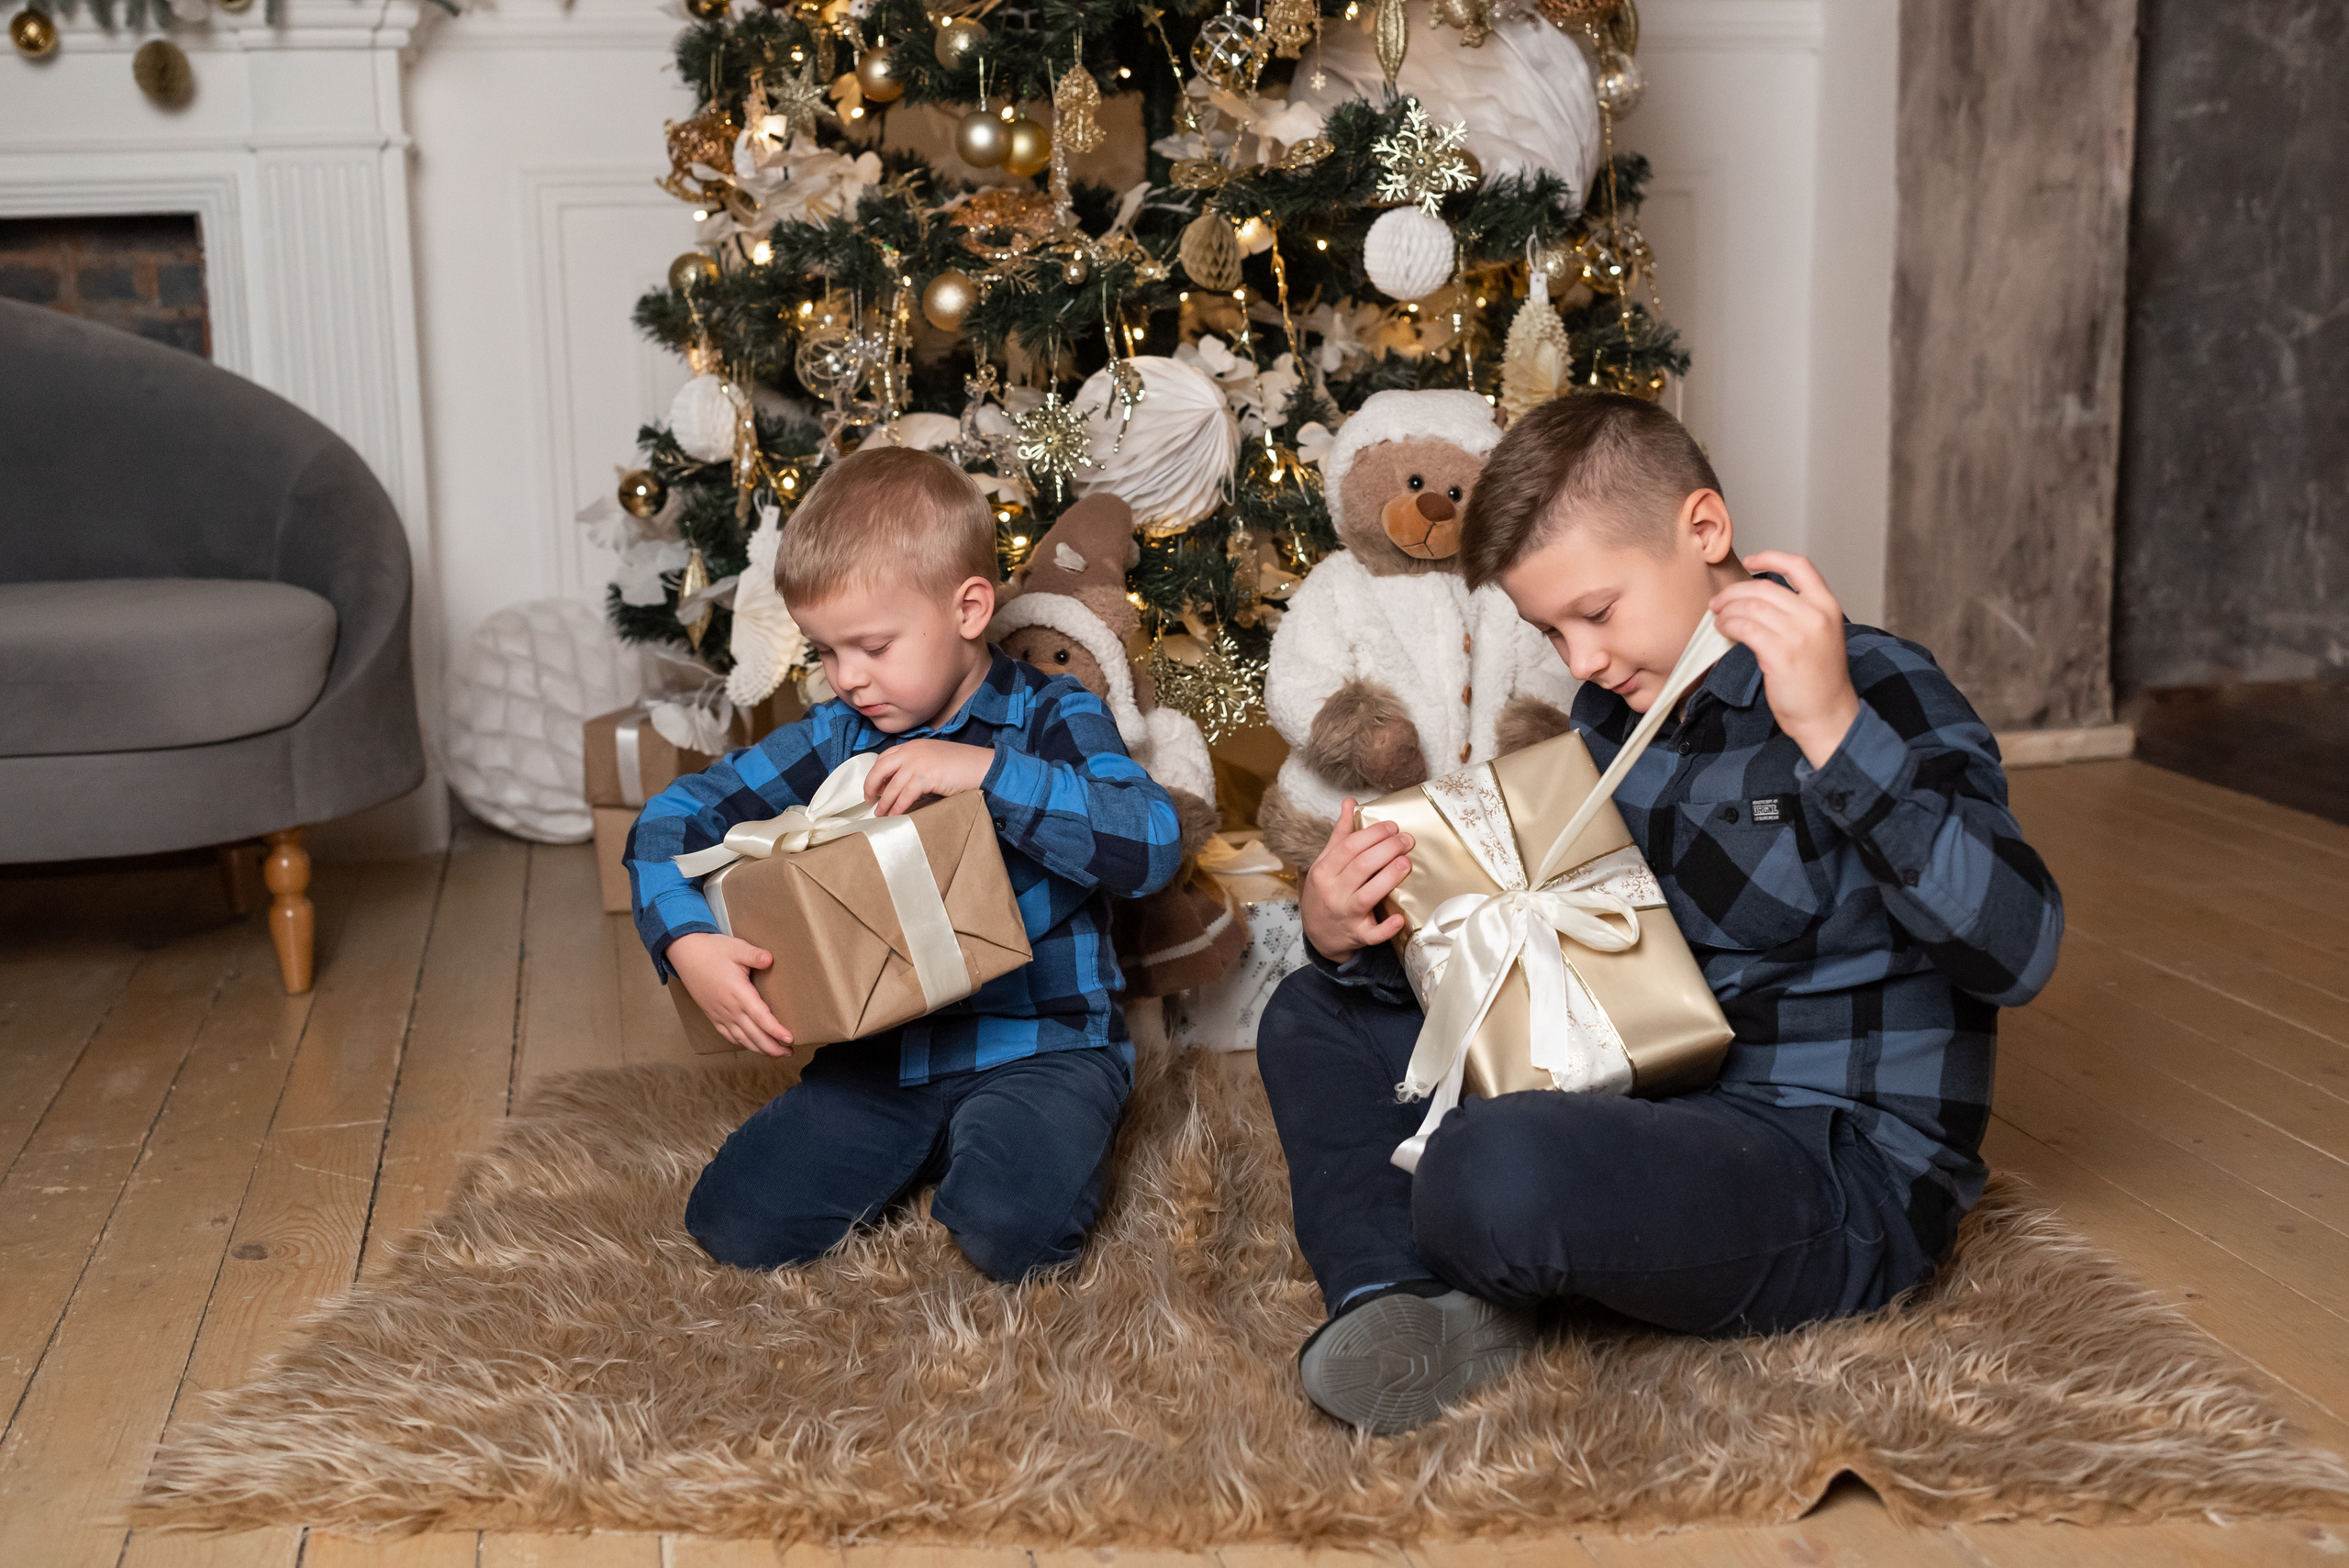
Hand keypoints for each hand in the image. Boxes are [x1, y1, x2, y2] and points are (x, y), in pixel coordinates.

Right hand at [668, 931, 792, 1056]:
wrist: (686, 955)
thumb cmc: (713, 950)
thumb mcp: (736, 947)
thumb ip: (754, 955)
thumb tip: (769, 959)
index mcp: (739, 993)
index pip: (761, 1018)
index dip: (776, 1031)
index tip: (790, 1039)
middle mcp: (730, 1009)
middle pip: (754, 1035)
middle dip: (773, 1047)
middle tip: (789, 1052)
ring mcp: (720, 1014)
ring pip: (742, 1039)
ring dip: (760, 1048)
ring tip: (776, 1053)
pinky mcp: (713, 1015)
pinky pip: (729, 1035)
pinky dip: (743, 1043)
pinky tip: (752, 1045)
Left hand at [864, 739, 995, 816]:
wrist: (982, 767)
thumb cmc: (963, 766)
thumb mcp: (935, 758)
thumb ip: (918, 765)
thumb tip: (902, 785)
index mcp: (914, 745)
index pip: (886, 757)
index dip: (876, 772)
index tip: (873, 785)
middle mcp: (913, 751)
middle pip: (881, 768)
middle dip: (871, 785)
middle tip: (869, 799)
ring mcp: (918, 763)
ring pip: (892, 786)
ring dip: (884, 802)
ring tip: (880, 814)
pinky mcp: (926, 777)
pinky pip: (905, 796)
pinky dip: (898, 807)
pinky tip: (895, 815)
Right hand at [1300, 804, 1414, 961]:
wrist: (1318, 934)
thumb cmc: (1325, 892)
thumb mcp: (1325, 863)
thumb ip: (1340, 835)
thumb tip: (1350, 802)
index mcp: (1324, 871)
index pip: (1349, 847)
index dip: (1373, 834)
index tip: (1392, 826)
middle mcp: (1333, 892)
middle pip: (1361, 866)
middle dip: (1387, 849)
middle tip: (1406, 840)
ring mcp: (1346, 915)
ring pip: (1368, 895)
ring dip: (1389, 877)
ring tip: (1406, 861)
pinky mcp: (1358, 935)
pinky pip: (1373, 933)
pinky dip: (1387, 927)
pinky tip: (1400, 917)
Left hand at [1710, 551, 1861, 768]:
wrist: (1828, 716)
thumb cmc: (1820, 681)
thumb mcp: (1820, 637)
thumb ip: (1798, 615)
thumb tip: (1756, 601)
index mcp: (1827, 607)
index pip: (1800, 566)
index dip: (1771, 557)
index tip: (1750, 560)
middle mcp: (1815, 615)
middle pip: (1765, 588)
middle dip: (1734, 592)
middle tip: (1718, 602)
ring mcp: (1799, 635)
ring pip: (1751, 607)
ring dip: (1727, 610)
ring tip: (1718, 619)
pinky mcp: (1781, 654)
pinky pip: (1745, 629)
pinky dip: (1729, 625)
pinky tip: (1724, 630)